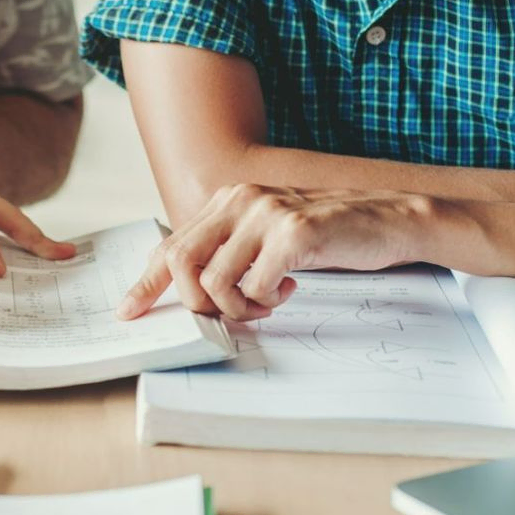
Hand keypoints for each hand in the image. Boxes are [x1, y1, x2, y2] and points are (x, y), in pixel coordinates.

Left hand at [117, 184, 435, 321]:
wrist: (386, 220)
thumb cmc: (324, 235)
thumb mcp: (265, 238)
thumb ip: (228, 254)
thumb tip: (190, 292)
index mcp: (227, 200)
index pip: (170, 245)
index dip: (145, 283)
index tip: (127, 312)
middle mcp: (240, 200)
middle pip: (181, 264)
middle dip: (197, 303)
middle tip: (227, 314)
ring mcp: (266, 214)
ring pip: (216, 282)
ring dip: (237, 309)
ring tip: (266, 303)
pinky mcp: (293, 233)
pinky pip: (256, 287)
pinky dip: (267, 301)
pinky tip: (289, 289)